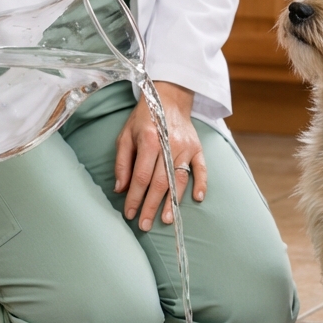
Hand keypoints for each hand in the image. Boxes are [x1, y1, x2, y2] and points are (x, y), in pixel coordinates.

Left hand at [115, 82, 206, 230]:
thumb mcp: (126, 134)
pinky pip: (201, 168)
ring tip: (166, 219)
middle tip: (144, 225)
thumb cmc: (144, 117)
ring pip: (180, 179)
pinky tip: (197, 198)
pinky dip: (201, 184)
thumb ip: (122, 162)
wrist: (169, 97)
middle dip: (151, 206)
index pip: (141, 176)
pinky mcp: (198, 147)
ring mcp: (186, 147)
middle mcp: (169, 144)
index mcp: (149, 140)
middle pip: (160, 182)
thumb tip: (120, 189)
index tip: (129, 213)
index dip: (134, 197)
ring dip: (173, 202)